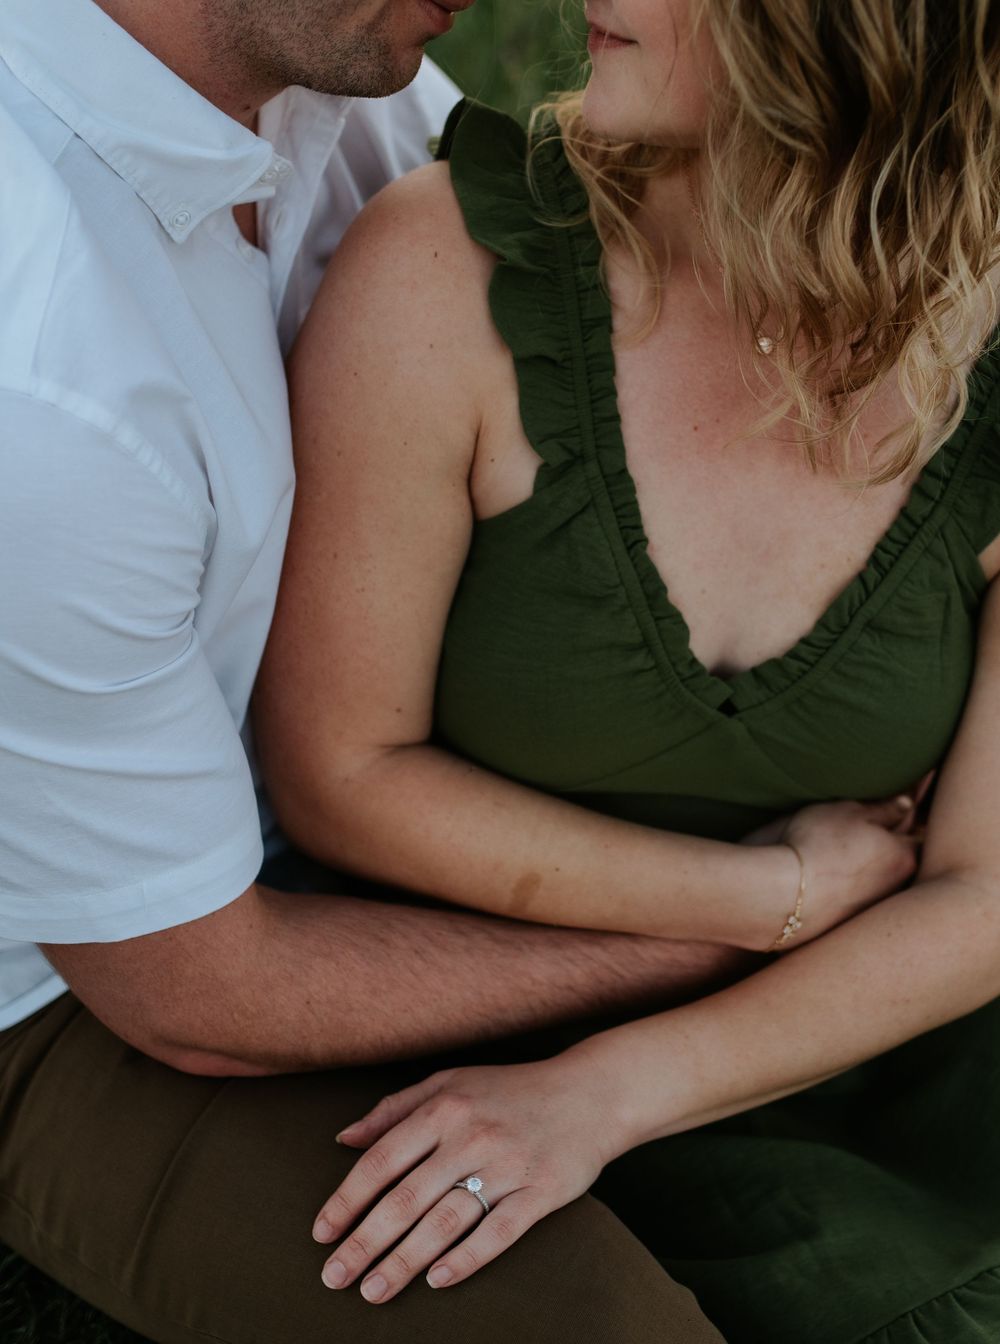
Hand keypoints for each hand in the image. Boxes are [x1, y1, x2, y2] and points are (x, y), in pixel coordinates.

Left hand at [312, 1054, 619, 1302]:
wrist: (590, 1094)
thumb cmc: (510, 1090)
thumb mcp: (450, 1082)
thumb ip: (395, 1108)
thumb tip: (344, 1139)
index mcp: (444, 1108)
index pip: (382, 1160)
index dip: (347, 1200)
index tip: (321, 1233)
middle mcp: (471, 1137)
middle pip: (405, 1199)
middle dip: (364, 1242)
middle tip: (333, 1277)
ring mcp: (507, 1166)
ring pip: (444, 1222)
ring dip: (403, 1261)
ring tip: (373, 1290)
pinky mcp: (540, 1193)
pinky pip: (498, 1233)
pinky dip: (465, 1259)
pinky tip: (436, 1281)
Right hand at [742, 777, 933, 950]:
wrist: (783, 897)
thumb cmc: (817, 844)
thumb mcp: (849, 811)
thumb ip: (883, 808)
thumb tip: (907, 804)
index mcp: (904, 854)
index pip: (922, 836)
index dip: (914, 823)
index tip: (907, 812)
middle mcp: (897, 886)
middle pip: (905, 863)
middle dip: (896, 850)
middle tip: (872, 835)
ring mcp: (873, 908)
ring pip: (881, 884)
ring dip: (872, 872)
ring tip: (848, 858)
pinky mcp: (850, 924)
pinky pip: (859, 900)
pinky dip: (853, 890)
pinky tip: (832, 881)